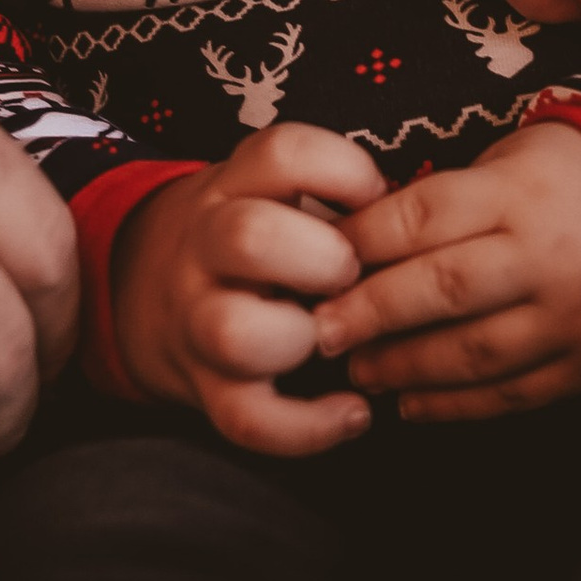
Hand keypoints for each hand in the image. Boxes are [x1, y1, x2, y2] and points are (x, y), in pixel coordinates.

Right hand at [108, 126, 385, 455]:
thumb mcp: (272, 190)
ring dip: (300, 338)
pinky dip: (308, 427)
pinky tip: (352, 412)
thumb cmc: (254, 237)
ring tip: (340, 340)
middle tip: (351, 273)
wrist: (149, 289)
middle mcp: (206, 248)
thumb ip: (337, 193)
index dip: (342, 171)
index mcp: (235, 187)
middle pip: (248, 237)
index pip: (282, 153)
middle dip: (321, 257)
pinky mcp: (207, 389)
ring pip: (233, 332)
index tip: (375, 197)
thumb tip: (431, 214)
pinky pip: (246, 420)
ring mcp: (198, 320)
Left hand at [307, 122, 580, 417]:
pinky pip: (510, 396)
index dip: (362, 243)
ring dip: (404, 367)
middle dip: (370, 314)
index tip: (317, 263)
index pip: (424, 217)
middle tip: (320, 331)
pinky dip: (453, 406)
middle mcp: (547, 257)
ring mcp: (572, 317)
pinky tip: (410, 403)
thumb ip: (438, 202)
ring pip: (473, 353)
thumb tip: (346, 244)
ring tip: (359, 369)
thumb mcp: (506, 159)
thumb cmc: (564, 178)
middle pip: (443, 289)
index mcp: (521, 193)